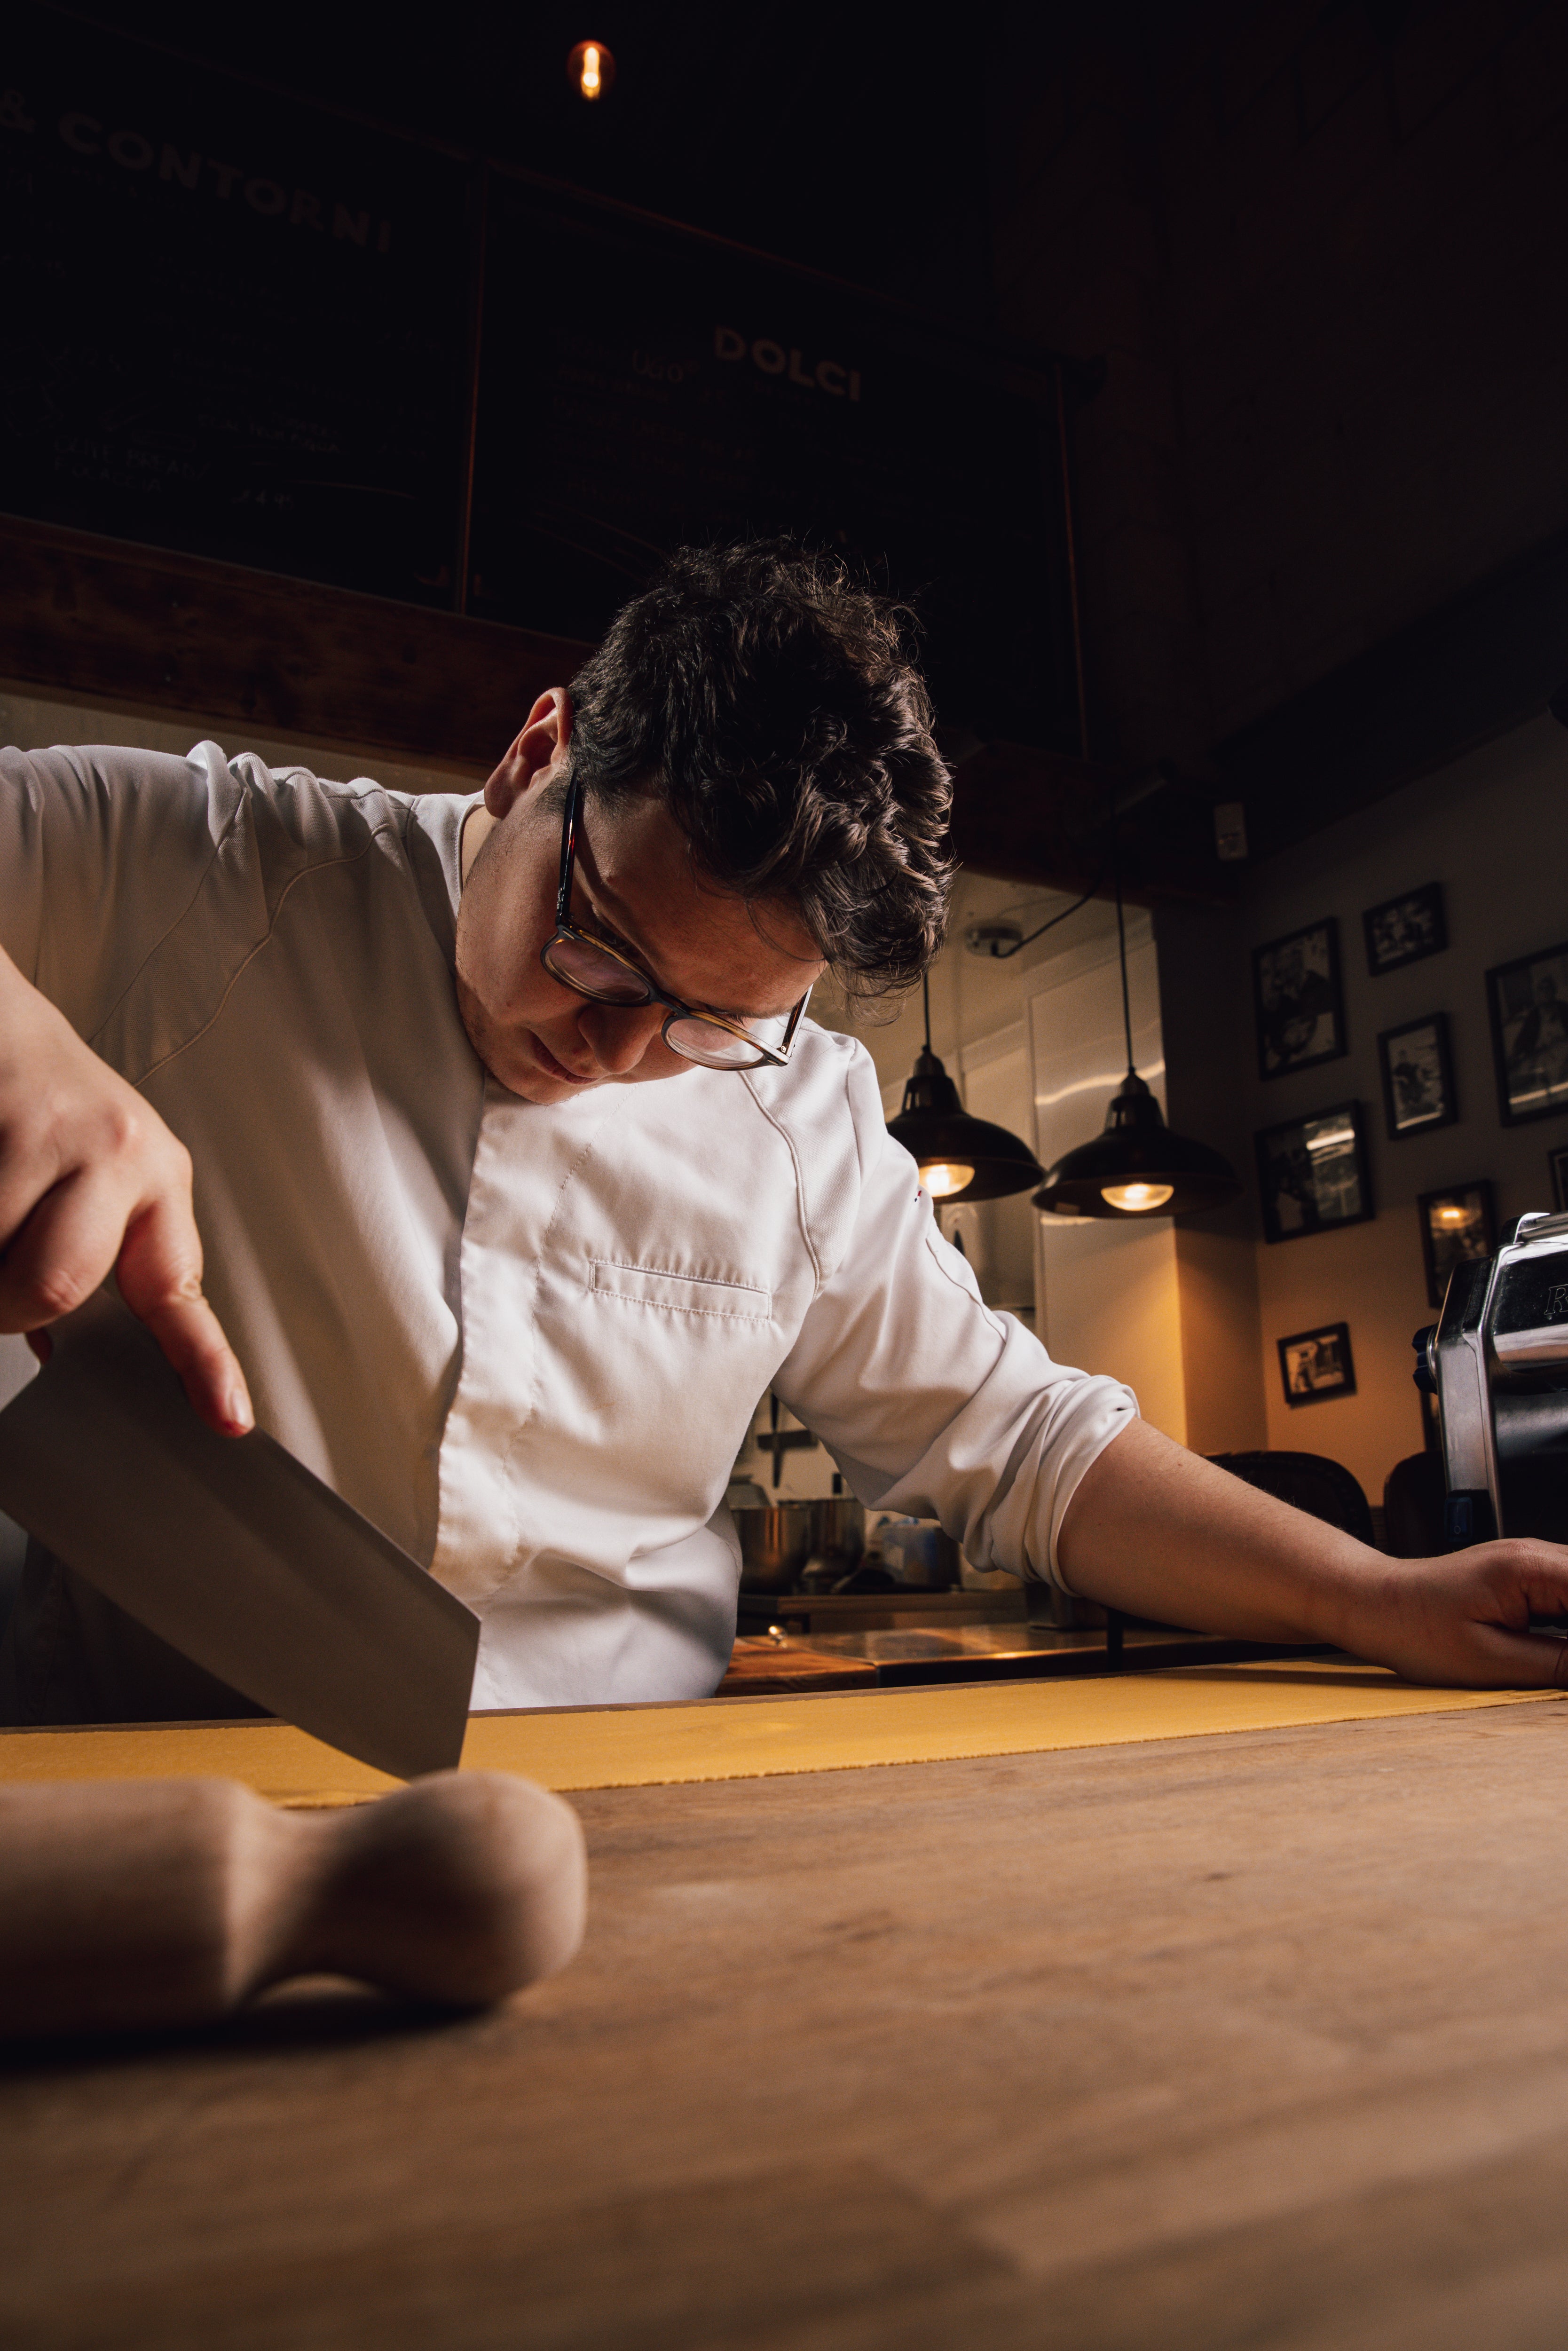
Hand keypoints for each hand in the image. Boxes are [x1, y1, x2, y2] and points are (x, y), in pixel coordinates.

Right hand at [0, 948, 251, 1434]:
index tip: (228, 1421)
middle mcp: (119, 1153)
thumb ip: (93, 1258)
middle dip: (4, 1305)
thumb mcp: (96, 1171)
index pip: (179, 1287)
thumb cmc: (42, 1106)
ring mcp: (48, 1132)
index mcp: (155, 1179)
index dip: (204, 1362)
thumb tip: (56, 1351)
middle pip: (54, 1286)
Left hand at [1341, 1543, 1567, 1689]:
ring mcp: (1530, 1561)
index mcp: (1530, 1569)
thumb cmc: (1413, 1628)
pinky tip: (1562, 1649)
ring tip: (1559, 1659)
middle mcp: (1535, 1554)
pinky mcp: (1522, 1575)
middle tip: (1564, 1665)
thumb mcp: (1491, 1661)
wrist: (1369, 1603)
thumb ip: (1559, 1665)